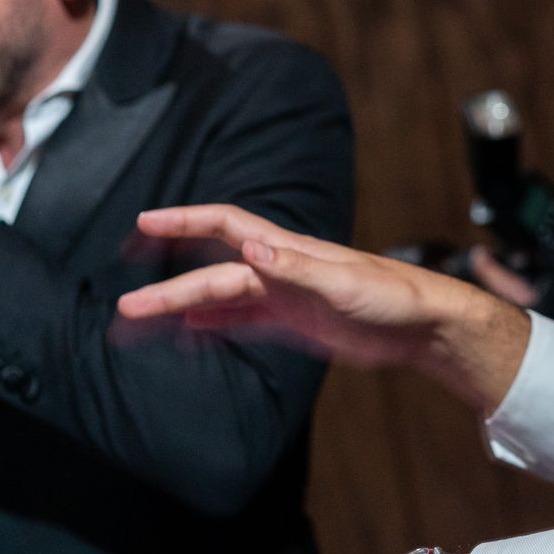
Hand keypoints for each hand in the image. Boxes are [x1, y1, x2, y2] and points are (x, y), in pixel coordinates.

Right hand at [119, 204, 531, 412]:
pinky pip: (245, 323)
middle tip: (128, 307)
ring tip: (144, 318)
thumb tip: (252, 249)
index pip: (226, 227)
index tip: (145, 223)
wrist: (425, 326)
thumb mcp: (345, 283)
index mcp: (288, 251)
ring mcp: (286, 297)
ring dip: (184, 307)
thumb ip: (297, 269)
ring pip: (223, 299)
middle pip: (213, 276)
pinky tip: (190, 332)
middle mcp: (280, 269)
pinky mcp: (296, 323)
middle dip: (170, 288)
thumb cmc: (393, 296)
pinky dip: (215, 326)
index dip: (185, 222)